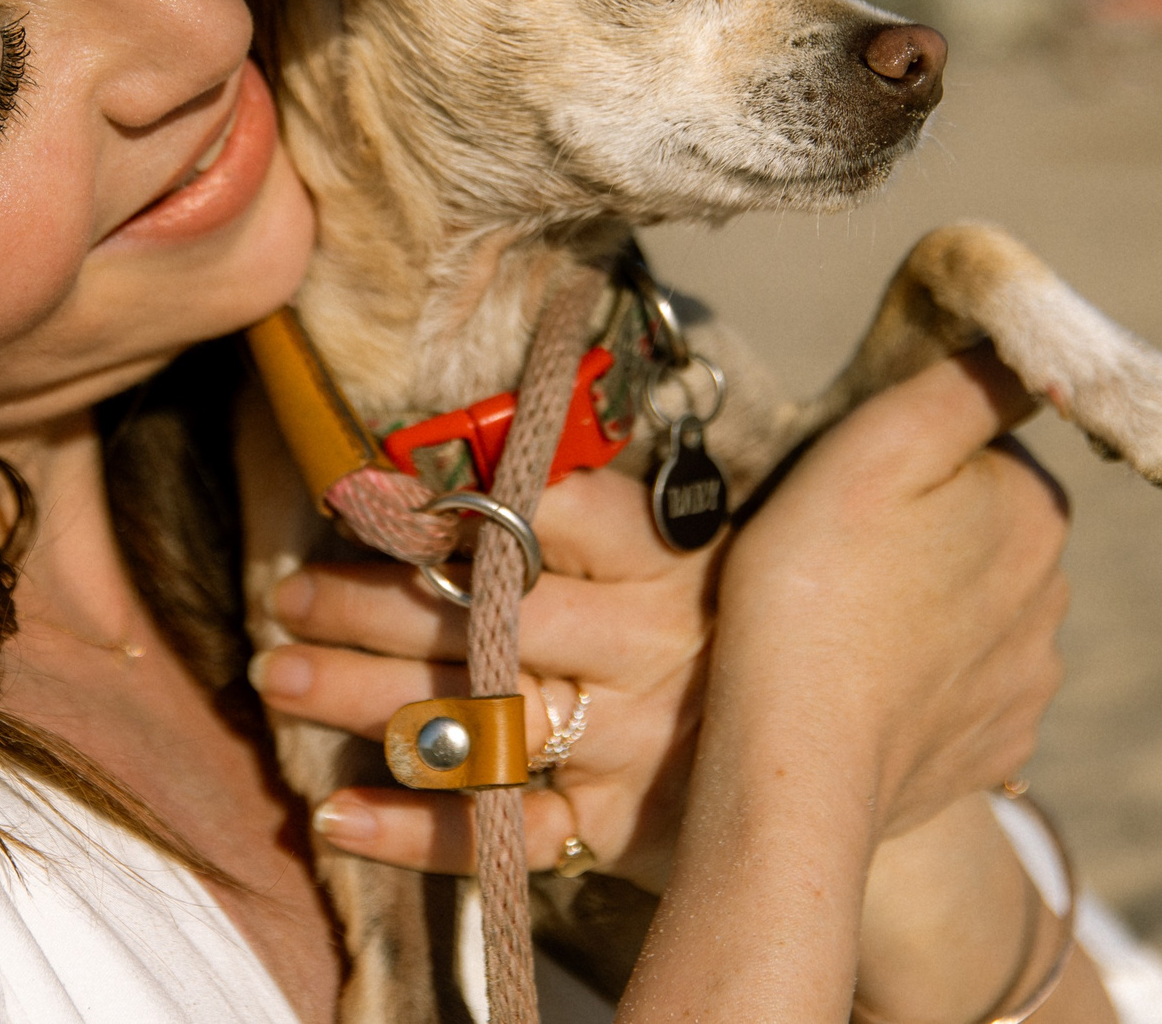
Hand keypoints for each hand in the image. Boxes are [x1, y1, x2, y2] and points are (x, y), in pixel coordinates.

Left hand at [250, 348, 1066, 892]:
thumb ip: (718, 442)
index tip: (358, 488)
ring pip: (483, 723)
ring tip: (277, 668)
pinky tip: (333, 808)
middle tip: (284, 588)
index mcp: (687, 569)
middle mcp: (655, 656)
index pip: (559, 523)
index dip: (451, 507)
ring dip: (370, 697)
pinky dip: (418, 831)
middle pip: (498, 624)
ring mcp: (637, 751)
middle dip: (381, 605)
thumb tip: (658, 321)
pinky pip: (507, 841)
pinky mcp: (622, 834)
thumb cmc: (808, 622)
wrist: (884, 773)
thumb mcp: (798, 517)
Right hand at [705, 349, 1066, 842]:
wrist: (798, 761)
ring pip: (975, 611)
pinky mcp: (1000, 745)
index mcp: (1033, 508)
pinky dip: (922, 683)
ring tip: (843, 625)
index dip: (904, 462)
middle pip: (980, 530)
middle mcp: (1055, 591)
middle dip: (922, 534)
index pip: (977, 451)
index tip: (845, 494)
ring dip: (924, 608)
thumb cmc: (815, 588)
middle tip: (834, 557)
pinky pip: (964, 690)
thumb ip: (960, 387)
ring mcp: (1030, 678)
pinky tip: (866, 684)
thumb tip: (1024, 351)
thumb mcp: (871, 449)